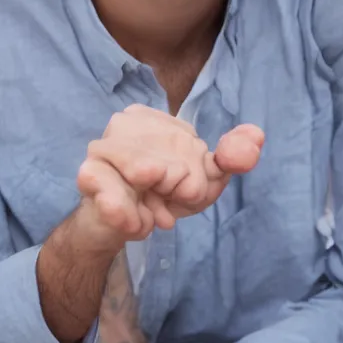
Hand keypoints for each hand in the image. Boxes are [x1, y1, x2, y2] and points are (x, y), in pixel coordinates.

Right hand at [74, 104, 263, 248]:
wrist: (119, 226)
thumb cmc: (160, 197)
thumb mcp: (203, 179)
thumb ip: (232, 156)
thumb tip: (255, 136)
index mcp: (153, 117)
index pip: (191, 146)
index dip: (194, 177)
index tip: (180, 189)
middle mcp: (124, 122)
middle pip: (173, 160)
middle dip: (176, 193)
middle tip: (164, 203)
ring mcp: (101, 147)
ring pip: (146, 172)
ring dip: (155, 206)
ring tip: (151, 213)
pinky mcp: (88, 175)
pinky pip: (116, 196)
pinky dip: (133, 217)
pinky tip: (136, 222)